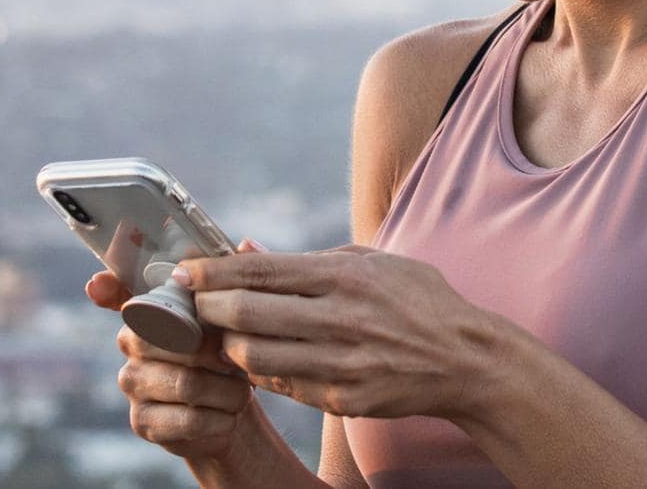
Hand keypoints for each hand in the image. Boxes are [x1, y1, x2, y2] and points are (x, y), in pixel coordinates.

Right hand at [86, 243, 259, 460]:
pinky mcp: (143, 421)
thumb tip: (244, 243)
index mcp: (150, 309)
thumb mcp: (236, 313)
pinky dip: (219, 418)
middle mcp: (131, 342)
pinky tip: (228, 414)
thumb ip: (236, 279)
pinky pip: (188, 419)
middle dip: (213, 351)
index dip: (109, 288)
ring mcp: (133, 383)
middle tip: (237, 359)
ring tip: (242, 389)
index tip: (98, 282)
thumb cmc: (232, 350)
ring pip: (187, 383)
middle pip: (167, 341)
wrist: (234, 408)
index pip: (121, 293)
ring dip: (225, 389)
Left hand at [180, 245, 499, 421]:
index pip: (262, 270)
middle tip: (191, 303)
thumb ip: (308, 259)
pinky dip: (259, 371)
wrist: (462, 358)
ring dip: (227, 343)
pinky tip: (255, 357)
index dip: (214, 271)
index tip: (183, 271)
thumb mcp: (371, 261)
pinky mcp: (341, 397)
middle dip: (207, 307)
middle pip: (246, 313)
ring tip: (221, 331)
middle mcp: (339, 317)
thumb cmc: (416, 299)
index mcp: (346, 275)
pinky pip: (280, 385)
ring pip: (254, 356)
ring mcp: (339, 362)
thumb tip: (249, 249)